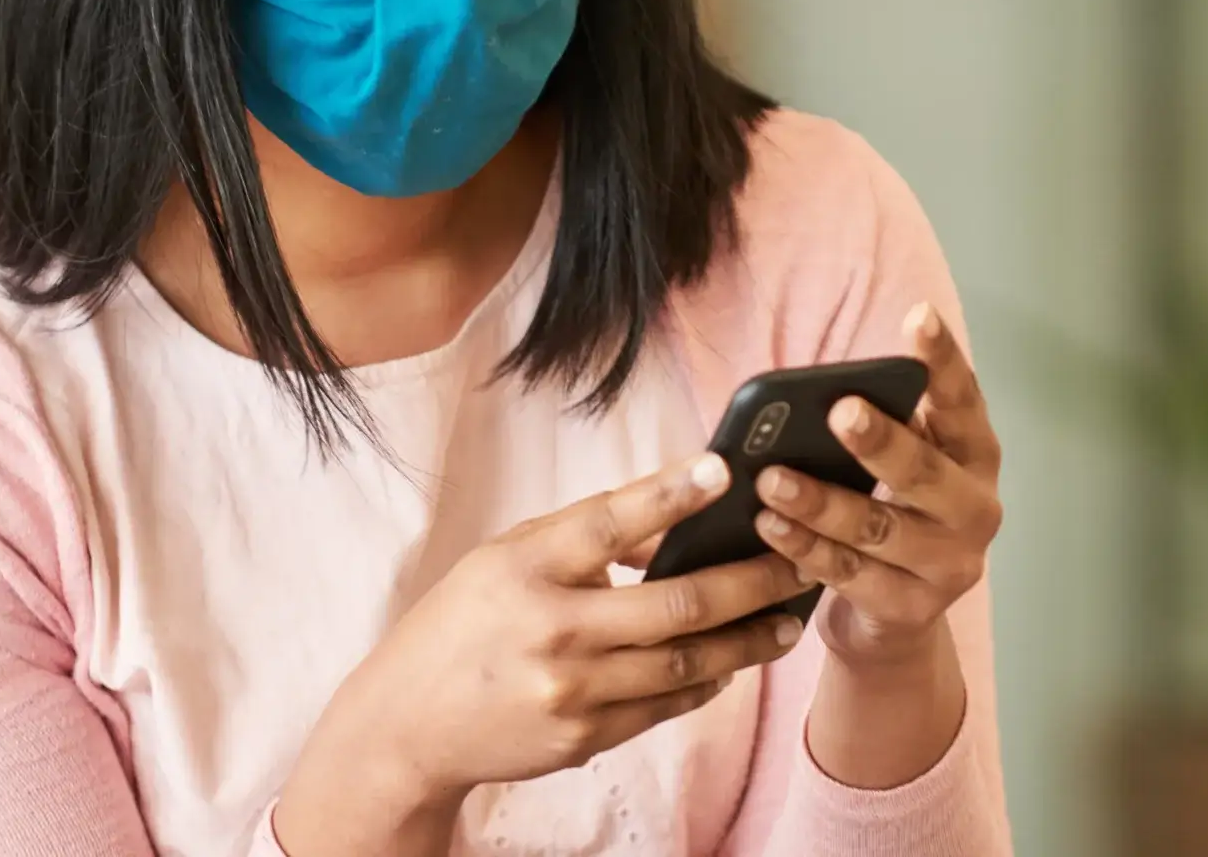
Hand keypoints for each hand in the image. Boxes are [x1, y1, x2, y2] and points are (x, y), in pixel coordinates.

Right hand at [274, 454, 814, 854]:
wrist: (406, 725)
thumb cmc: (462, 625)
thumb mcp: (506, 560)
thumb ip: (582, 539)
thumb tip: (674, 517)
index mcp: (525, 568)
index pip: (606, 524)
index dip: (669, 495)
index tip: (726, 469)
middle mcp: (551, 629)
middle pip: (675, 604)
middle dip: (751, 581)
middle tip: (801, 562)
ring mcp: (571, 690)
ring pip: (685, 662)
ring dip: (748, 640)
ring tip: (789, 618)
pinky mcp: (584, 737)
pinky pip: (666, 705)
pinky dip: (707, 680)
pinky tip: (735, 661)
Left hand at [755, 303, 1004, 666]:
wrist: (896, 618)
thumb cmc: (890, 514)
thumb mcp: (896, 469)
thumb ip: (878, 432)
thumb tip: (811, 399)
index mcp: (974, 456)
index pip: (963, 401)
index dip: (943, 360)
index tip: (918, 316)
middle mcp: (976, 509)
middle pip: (925, 472)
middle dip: (881, 441)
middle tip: (839, 410)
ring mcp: (950, 565)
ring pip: (880, 529)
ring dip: (822, 502)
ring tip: (771, 478)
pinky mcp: (913, 610)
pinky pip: (851, 575)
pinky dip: (806, 550)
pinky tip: (769, 527)